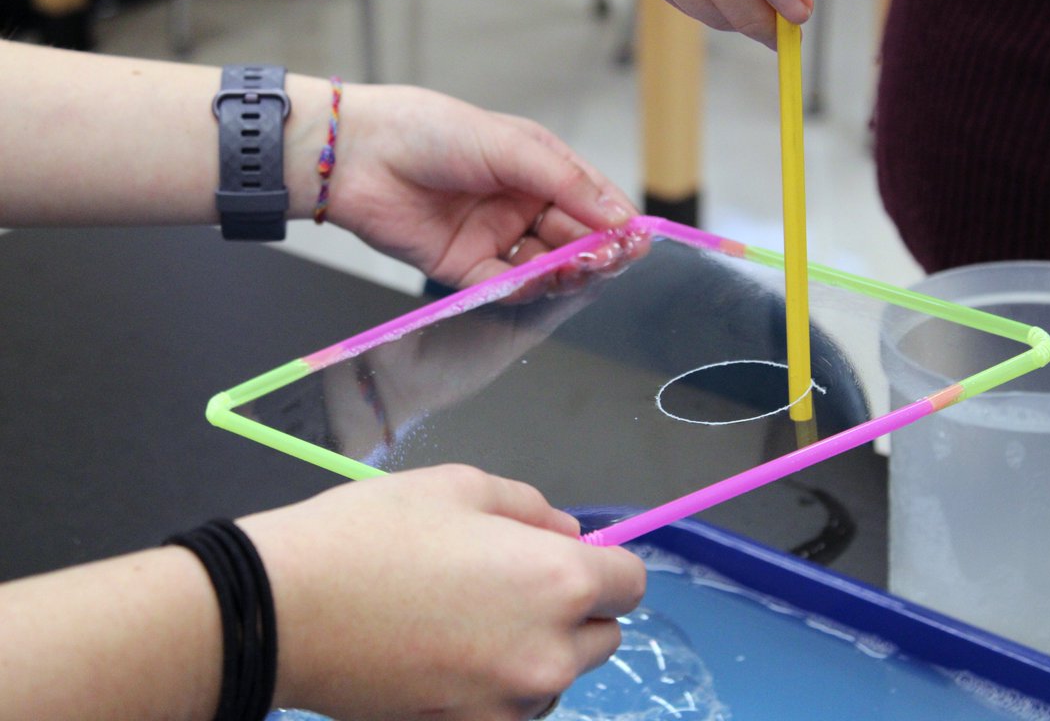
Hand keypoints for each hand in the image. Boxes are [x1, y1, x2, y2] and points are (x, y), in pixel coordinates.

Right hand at [239, 465, 646, 720]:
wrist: (283, 609)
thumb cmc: (373, 532)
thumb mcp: (460, 487)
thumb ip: (532, 509)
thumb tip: (569, 534)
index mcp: (558, 583)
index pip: (630, 584)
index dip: (604, 565)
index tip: (565, 558)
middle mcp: (549, 655)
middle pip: (603, 637)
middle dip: (574, 610)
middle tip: (509, 587)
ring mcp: (508, 706)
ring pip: (557, 679)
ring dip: (536, 652)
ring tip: (468, 623)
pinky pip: (510, 709)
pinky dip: (495, 688)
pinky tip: (445, 659)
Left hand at [320, 84, 637, 287]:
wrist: (356, 155)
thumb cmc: (428, 131)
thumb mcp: (510, 146)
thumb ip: (566, 182)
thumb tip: (619, 216)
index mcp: (535, 169)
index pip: (590, 200)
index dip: (615, 222)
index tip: (636, 239)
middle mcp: (519, 205)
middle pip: (573, 239)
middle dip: (594, 251)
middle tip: (609, 258)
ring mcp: (493, 239)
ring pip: (544, 268)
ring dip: (564, 272)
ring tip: (575, 268)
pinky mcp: (464, 269)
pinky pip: (505, 286)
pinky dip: (524, 287)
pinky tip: (537, 278)